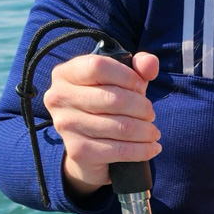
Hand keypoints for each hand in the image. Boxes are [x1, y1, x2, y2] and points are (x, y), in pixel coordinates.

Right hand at [42, 51, 160, 195]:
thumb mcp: (121, 81)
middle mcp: (59, 98)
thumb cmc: (106, 105)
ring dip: (146, 131)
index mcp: (66, 73)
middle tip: (150, 114)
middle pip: (114, 99)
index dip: (127, 76)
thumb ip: (138, 67)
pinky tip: (153, 148)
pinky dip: (143, 150)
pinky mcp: (78, 151)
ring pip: (121, 127)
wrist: (88, 147)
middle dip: (142, 108)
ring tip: (153, 132)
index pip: (99, 67)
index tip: (141, 87)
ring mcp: (66, 125)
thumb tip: (150, 62)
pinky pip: (120, 150)